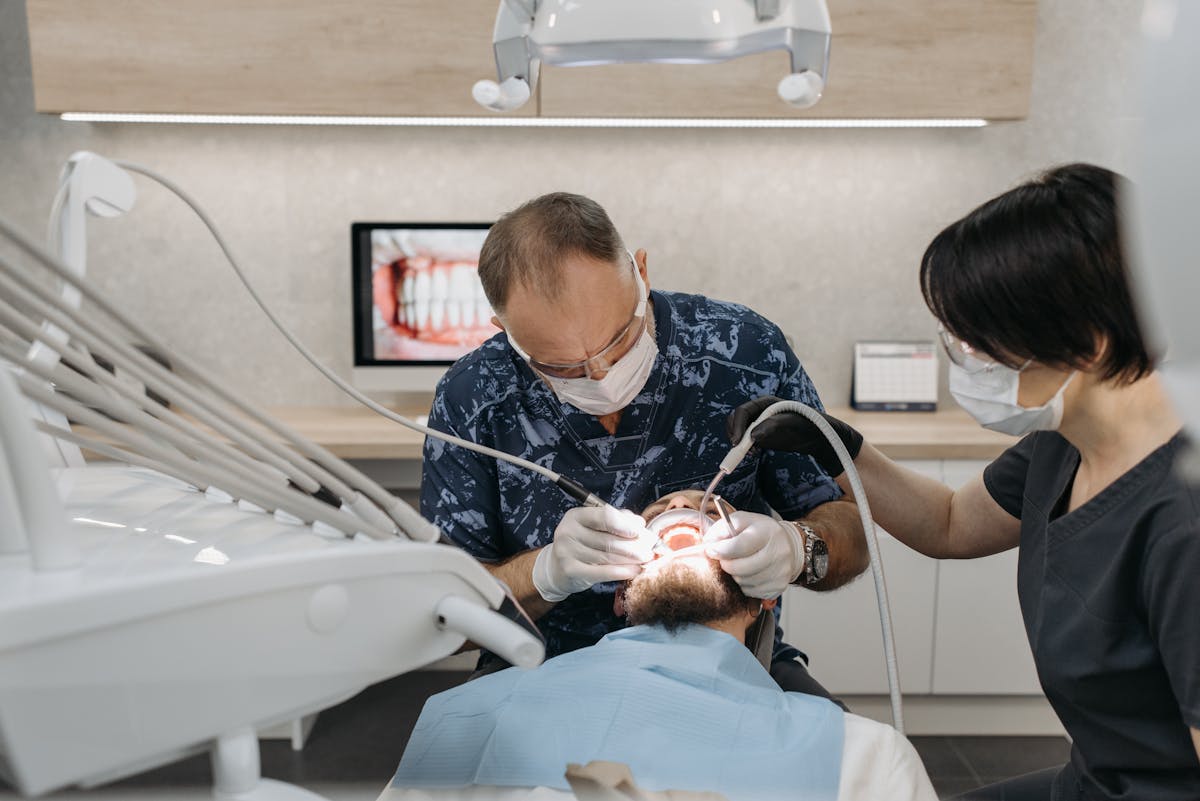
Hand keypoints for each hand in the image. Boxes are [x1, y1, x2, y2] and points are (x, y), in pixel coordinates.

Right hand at [532, 505, 653, 601]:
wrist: (558, 566)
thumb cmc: (583, 542)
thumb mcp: (595, 526)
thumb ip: (617, 519)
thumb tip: (639, 523)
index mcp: (576, 515)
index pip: (604, 516)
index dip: (625, 524)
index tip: (640, 531)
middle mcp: (568, 532)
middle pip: (608, 539)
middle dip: (634, 545)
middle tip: (650, 549)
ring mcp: (567, 552)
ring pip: (607, 557)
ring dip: (631, 559)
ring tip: (646, 559)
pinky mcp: (571, 570)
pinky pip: (603, 572)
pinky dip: (622, 572)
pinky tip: (636, 571)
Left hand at [704, 511, 803, 598]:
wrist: (789, 546)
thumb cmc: (760, 532)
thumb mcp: (742, 521)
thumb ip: (722, 528)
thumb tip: (708, 543)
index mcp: (766, 532)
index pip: (739, 546)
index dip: (720, 550)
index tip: (711, 550)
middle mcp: (777, 552)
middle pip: (739, 568)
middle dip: (726, 564)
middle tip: (725, 558)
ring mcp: (780, 572)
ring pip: (743, 582)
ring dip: (735, 575)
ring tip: (741, 564)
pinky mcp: (778, 587)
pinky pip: (751, 591)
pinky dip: (745, 584)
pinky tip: (749, 573)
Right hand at [726, 395, 863, 477]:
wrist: (820, 436)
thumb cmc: (809, 424)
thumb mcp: (791, 423)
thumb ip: (772, 426)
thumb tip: (752, 436)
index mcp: (765, 403)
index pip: (743, 411)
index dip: (737, 425)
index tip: (737, 442)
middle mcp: (759, 412)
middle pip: (737, 420)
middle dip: (734, 434)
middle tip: (736, 450)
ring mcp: (759, 425)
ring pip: (739, 432)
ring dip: (738, 443)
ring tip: (746, 454)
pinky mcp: (762, 437)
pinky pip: (746, 442)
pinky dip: (744, 449)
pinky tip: (752, 455)